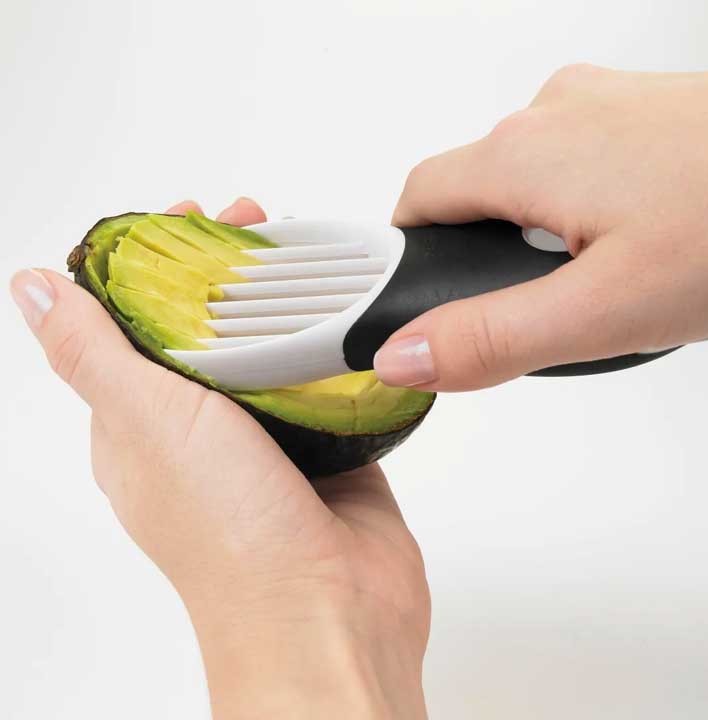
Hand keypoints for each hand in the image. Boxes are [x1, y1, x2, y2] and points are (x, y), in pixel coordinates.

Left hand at [10, 198, 429, 719]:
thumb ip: (94, 353)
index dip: (157, 263)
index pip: (134, 321)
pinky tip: (343, 307)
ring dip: (277, 296)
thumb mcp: (147, 424)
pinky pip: (320, 376)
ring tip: (301, 248)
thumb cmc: (232, 535)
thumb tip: (31, 288)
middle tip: (257, 223)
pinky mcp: (323, 443)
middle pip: (205, 326)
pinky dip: (326, 338)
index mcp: (138, 426)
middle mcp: (199, 431)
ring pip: (266, 346)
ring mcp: (265, 437)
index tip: (190, 218)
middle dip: (225, 267)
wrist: (330, 613)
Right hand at [374, 66, 707, 390]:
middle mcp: (554, 113)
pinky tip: (630, 242)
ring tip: (587, 283)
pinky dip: (579, 205)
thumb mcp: (603, 311)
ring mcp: (604, 105)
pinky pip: (578, 162)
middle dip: (477, 251)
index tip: (414, 297)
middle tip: (522, 310)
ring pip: (527, 176)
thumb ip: (492, 338)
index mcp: (523, 155)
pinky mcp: (646, 112)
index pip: (417, 201)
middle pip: (471, 190)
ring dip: (531, 229)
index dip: (406, 254)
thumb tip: (403, 357)